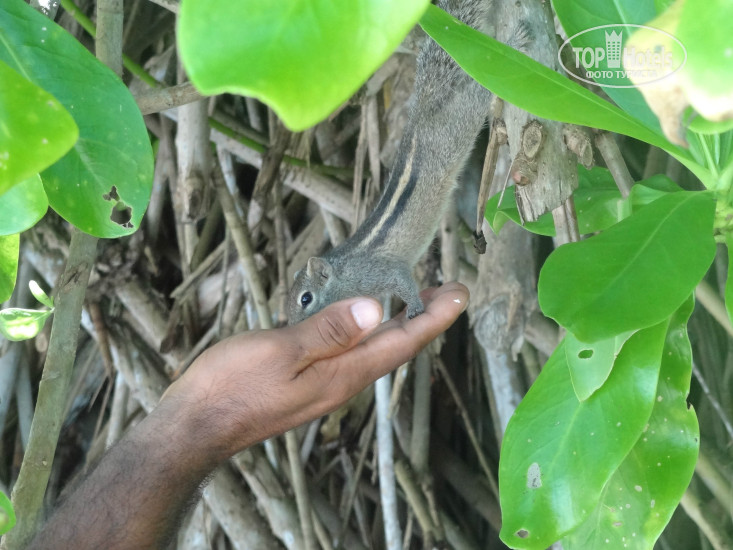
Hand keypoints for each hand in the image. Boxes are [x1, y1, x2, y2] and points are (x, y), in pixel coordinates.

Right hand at [162, 282, 468, 459]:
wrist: (197, 424)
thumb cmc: (233, 387)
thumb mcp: (281, 351)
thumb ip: (329, 331)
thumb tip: (377, 309)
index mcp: (344, 373)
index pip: (402, 341)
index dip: (434, 316)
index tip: (459, 292)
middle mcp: (342, 380)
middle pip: (394, 344)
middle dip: (424, 316)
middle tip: (447, 290)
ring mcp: (324, 382)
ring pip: (373, 348)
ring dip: (399, 322)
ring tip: (415, 298)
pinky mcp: (306, 379)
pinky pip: (350, 350)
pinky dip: (367, 329)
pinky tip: (360, 317)